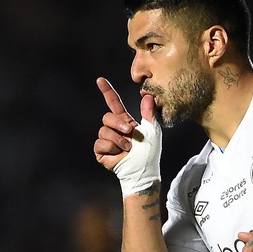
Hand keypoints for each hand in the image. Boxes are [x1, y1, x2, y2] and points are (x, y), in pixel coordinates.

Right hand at [94, 77, 160, 196]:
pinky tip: (119, 154)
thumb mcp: (152, 131)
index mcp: (125, 121)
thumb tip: (148, 96)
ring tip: (128, 148)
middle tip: (130, 133)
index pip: (114, 103)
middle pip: (107, 117)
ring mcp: (106, 140)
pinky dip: (111, 148)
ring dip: (118, 140)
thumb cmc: (149, 153)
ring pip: (103, 130)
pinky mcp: (100, 150)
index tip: (100, 80)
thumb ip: (149, 114)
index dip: (107, 91)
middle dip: (118, 124)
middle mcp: (114, 129)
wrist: (143, 171)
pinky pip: (100, 143)